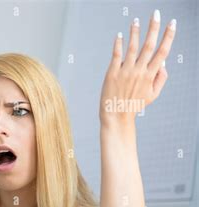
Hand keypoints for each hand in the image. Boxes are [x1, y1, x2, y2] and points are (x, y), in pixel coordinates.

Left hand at [100, 10, 175, 127]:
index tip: (172, 23)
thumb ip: (161, 78)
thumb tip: (164, 61)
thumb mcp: (153, 94)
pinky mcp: (112, 73)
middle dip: (153, 28)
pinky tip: (119, 35)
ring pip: (132, 47)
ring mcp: (125, 71)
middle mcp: (139, 71)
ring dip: (135, 32)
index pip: (162, 51)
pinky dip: (118, 44)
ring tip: (136, 21)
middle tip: (156, 14)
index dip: (168, 36)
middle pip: (149, 45)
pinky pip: (116, 55)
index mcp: (150, 75)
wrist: (116, 115)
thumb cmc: (134, 105)